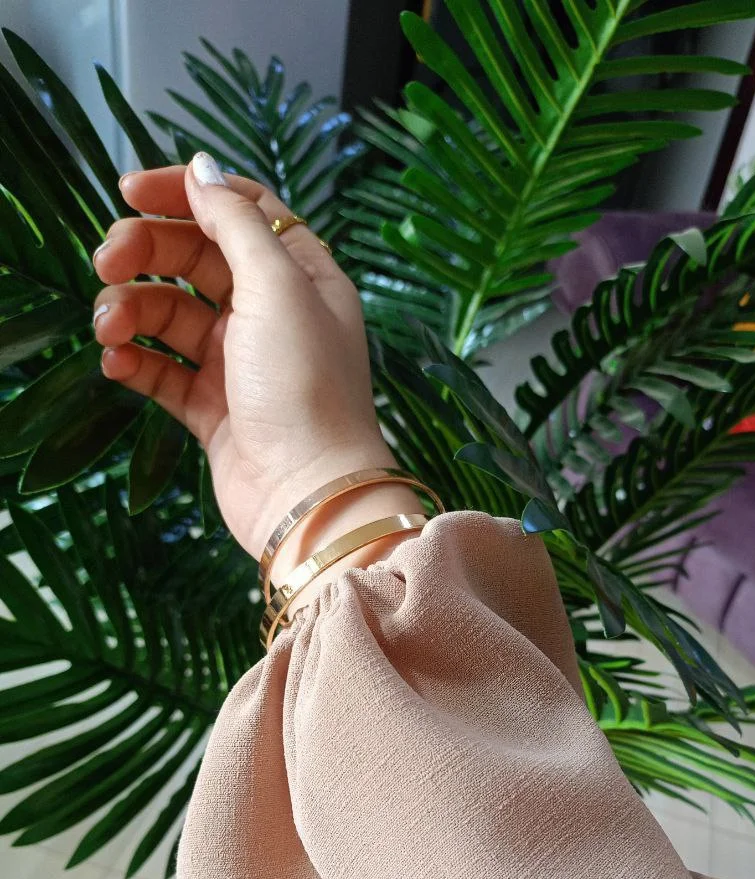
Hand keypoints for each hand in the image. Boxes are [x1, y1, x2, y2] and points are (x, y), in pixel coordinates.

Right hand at [92, 154, 420, 575]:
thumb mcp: (278, 287)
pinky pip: (161, 370)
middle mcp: (271, 314)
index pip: (239, 211)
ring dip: (129, 310)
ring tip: (107, 326)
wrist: (309, 494)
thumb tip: (203, 167)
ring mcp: (239, 363)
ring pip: (169, 314)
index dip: (186, 194)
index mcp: (300, 275)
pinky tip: (116, 361)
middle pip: (193, 258)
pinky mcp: (212, 409)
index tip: (130, 190)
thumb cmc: (306, 388)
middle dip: (144, 252)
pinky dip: (134, 360)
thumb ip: (237, 222)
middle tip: (105, 261)